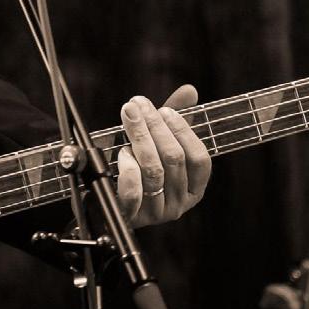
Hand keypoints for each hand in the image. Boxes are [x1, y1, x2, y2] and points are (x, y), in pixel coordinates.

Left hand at [115, 85, 210, 227]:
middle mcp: (179, 203)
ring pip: (153, 171)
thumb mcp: (159, 144)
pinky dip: (128, 169)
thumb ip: (176, 119)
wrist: (109, 201)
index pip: (200, 159)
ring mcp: (156, 212)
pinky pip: (134, 193)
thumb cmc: (140, 169)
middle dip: (154, 126)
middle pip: (173, 159)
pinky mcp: (133, 217)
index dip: (183, 131)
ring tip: (129, 117)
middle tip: (137, 104)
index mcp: (194, 188)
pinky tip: (123, 152)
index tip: (164, 110)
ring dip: (139, 138)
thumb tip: (190, 91)